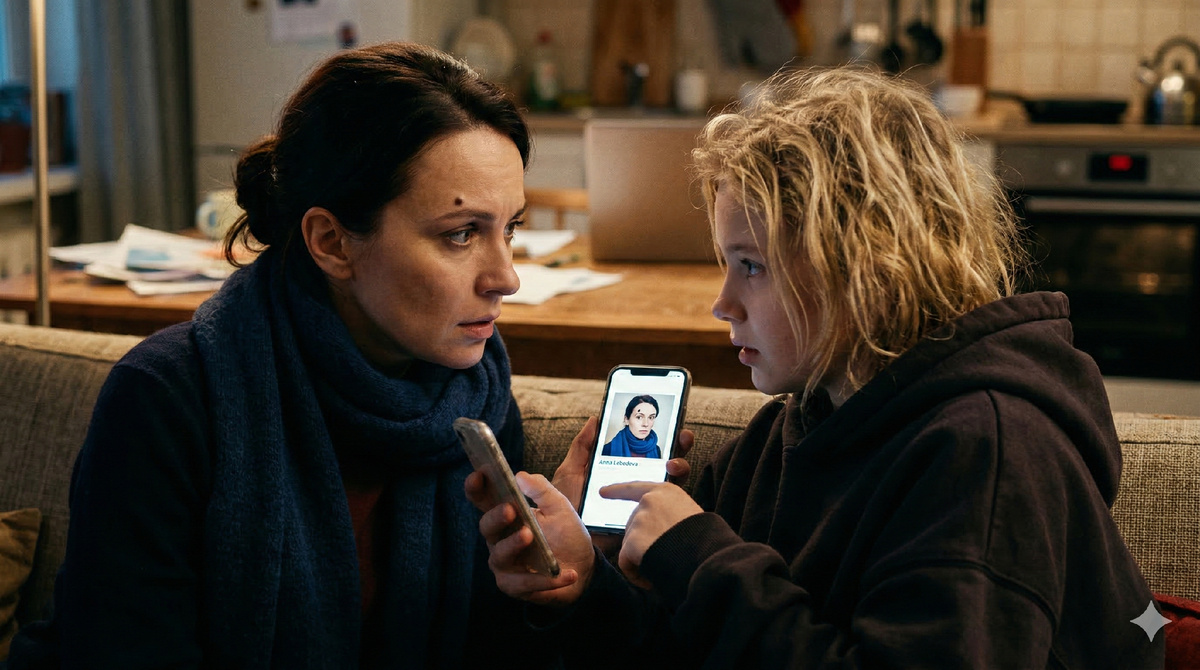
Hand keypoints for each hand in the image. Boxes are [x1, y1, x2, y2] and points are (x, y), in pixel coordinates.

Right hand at [466, 470, 594, 606]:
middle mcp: (499, 539)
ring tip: (529, 536)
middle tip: (510, 510)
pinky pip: (522, 583)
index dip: (476, 488)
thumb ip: (541, 490)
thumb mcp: (560, 507)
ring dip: (513, 545)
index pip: (483, 500)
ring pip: (500, 555)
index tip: (478, 475)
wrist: (584, 567)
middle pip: (486, 527)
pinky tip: (565, 574)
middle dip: (496, 518)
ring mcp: (504, 563)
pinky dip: (543, 580)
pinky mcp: (514, 585)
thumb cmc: (566, 535)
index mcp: (506, 516)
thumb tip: (520, 476)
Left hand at [551, 418, 696, 558]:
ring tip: (673, 464)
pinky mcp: (646, 521)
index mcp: (622, 471)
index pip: (646, 451)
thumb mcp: (571, 473)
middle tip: (682, 436)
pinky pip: (665, 509)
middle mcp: (637, 485)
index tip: (672, 422)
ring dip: (680, 468)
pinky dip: (673, 495)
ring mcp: (644, 502)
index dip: (661, 437)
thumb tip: (595, 419)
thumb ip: (582, 447)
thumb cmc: (568, 508)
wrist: (567, 542)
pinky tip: (669, 482)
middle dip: (680, 446)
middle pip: (665, 462)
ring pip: (672, 483)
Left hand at [599, 481, 702, 588]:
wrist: (707, 556)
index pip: (635, 488)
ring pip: (630, 544)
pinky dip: (636, 574)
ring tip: (664, 565)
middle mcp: (648, 501)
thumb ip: (670, 513)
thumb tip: (657, 529)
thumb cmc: (706, 539)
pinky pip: (626, 562)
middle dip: (640, 542)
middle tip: (661, 556)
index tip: (602, 492)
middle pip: (632, 524)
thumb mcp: (690, 514)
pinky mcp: (632, 541)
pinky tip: (651, 579)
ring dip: (642, 559)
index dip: (617, 490)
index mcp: (665, 491)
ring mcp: (639, 520)